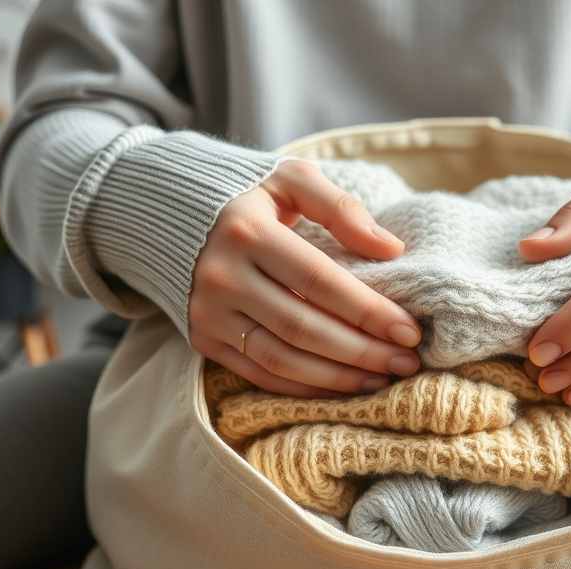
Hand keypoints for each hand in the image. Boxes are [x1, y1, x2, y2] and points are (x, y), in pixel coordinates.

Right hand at [188, 160, 422, 397]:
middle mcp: (222, 276)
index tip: (409, 331)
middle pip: (303, 327)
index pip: (319, 281)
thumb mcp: (288, 178)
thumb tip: (391, 248)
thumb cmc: (243, 194)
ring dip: (338, 377)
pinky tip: (342, 386)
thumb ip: (340, 207)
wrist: (161, 212)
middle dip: (362, 351)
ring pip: (282, 359)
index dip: (367, 310)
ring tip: (383, 379)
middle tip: (407, 363)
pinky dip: (304, 387)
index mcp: (247, 231)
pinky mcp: (201, 340)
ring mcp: (208, 314)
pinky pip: (259, 374)